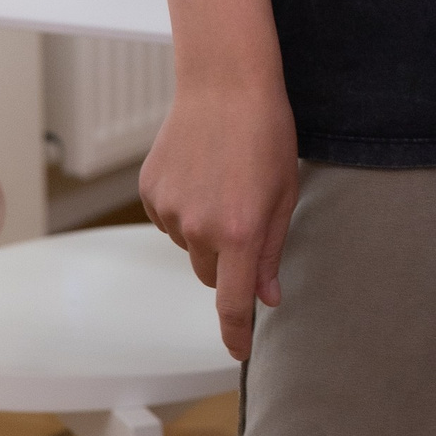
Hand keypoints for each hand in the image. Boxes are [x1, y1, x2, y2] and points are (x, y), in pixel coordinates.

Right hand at [140, 82, 300, 361]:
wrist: (226, 83)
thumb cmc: (267, 133)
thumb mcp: (286, 193)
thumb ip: (273, 251)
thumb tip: (269, 297)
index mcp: (241, 232)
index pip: (233, 302)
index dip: (236, 334)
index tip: (240, 352)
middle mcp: (200, 227)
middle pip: (211, 275)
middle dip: (229, 263)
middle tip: (246, 219)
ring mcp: (169, 210)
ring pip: (190, 245)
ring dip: (206, 230)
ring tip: (223, 181)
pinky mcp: (149, 191)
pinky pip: (168, 219)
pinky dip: (184, 208)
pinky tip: (200, 172)